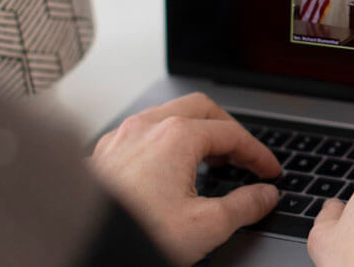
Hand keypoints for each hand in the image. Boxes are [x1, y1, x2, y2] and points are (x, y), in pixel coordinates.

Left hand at [89, 93, 280, 265]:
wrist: (84, 245)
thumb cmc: (135, 233)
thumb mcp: (204, 227)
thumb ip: (243, 207)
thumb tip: (264, 197)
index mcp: (176, 136)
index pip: (231, 134)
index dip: (257, 153)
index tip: (269, 172)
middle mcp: (146, 127)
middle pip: (201, 109)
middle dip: (228, 130)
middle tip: (243, 156)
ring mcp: (121, 136)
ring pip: (169, 115)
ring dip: (196, 133)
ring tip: (210, 161)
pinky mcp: (104, 153)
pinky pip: (143, 132)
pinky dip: (166, 142)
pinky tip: (169, 169)